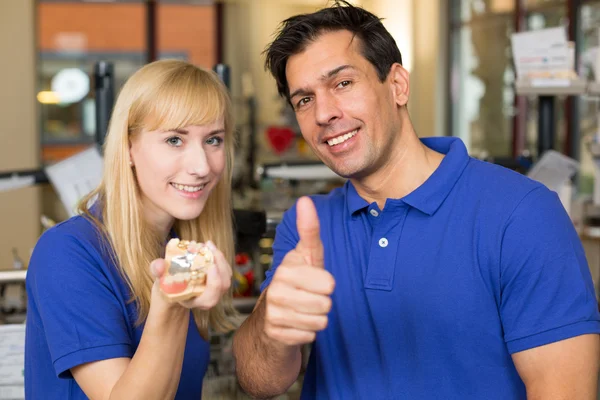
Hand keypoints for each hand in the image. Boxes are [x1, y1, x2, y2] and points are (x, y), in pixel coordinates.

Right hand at [150, 241, 231, 310]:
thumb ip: (157, 272)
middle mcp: (209, 298)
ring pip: (226, 276)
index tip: (211, 266)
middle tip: (208, 248)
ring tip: (208, 244)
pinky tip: (209, 246)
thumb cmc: (167, 285)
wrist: (174, 288)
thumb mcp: (159, 279)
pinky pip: (225, 269)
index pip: (210, 298)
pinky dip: (219, 257)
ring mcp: (216, 290)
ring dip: (220, 258)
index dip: (214, 283)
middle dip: (219, 265)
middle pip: (223, 285)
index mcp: (196, 302)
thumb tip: (158, 265)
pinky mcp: (219, 280)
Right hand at [264, 196, 334, 345]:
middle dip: (322, 303)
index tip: (312, 280)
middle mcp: (277, 289)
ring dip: (316, 318)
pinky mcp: (277, 333)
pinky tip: (296, 324)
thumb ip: (309, 230)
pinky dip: (307, 333)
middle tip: (308, 298)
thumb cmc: (295, 283)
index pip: (328, 283)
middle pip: (326, 303)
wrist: (272, 318)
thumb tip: (305, 200)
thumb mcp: (306, 256)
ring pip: (320, 321)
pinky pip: (310, 336)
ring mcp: (275, 312)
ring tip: (303, 310)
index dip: (326, 284)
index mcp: (287, 268)